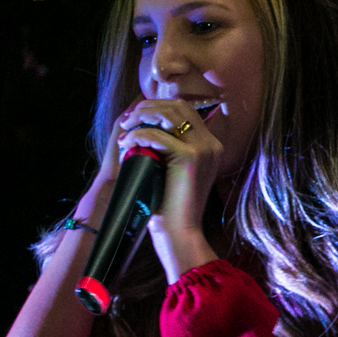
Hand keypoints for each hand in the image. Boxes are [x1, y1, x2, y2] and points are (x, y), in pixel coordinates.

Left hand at [118, 99, 222, 281]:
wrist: (179, 230)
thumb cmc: (171, 203)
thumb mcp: (172, 168)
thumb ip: (168, 145)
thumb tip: (146, 121)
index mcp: (211, 146)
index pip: (185, 110)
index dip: (158, 106)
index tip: (135, 116)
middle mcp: (212, 145)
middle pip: (178, 106)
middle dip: (148, 108)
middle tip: (127, 121)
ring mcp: (204, 149)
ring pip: (168, 115)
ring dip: (142, 118)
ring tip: (125, 129)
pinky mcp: (191, 157)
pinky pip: (158, 135)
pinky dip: (138, 135)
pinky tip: (126, 144)